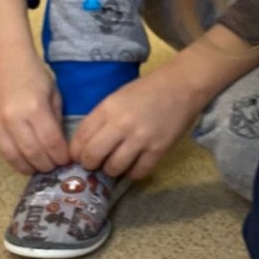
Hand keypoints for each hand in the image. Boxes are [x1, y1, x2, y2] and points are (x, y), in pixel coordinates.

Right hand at [0, 41, 69, 175]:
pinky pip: (1, 150)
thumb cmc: (33, 73)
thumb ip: (56, 121)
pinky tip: (25, 158)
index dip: (61, 156)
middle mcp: (13, 119)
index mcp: (34, 108)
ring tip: (40, 167)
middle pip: (33, 154)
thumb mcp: (53, 94)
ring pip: (14, 158)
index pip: (51, 143)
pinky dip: (15, 158)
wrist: (3, 58)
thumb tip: (60, 146)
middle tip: (55, 167)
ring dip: (30, 167)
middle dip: (47, 165)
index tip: (67, 160)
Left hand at [70, 65, 199, 178]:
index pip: (81, 138)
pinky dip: (132, 173)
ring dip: (111, 170)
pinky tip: (133, 166)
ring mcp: (140, 138)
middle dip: (90, 164)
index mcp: (107, 108)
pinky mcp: (158, 149)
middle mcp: (121, 124)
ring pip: (114, 168)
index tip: (79, 156)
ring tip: (115, 164)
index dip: (76, 152)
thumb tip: (85, 145)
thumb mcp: (117, 98)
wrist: (181, 86)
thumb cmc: (146, 91)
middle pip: (93, 156)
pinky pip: (138, 172)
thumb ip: (101, 119)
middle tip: (95, 164)